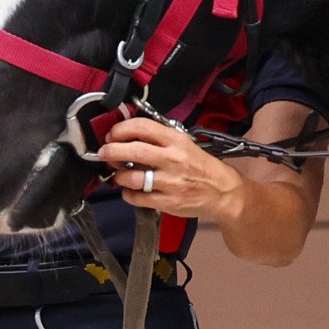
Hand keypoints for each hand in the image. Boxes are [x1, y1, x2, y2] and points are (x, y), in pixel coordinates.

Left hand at [96, 114, 241, 226]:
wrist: (223, 192)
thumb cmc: (201, 167)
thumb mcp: (185, 144)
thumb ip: (160, 139)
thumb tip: (128, 136)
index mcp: (176, 141)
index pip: (142, 127)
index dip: (120, 129)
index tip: (112, 135)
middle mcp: (172, 159)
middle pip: (133, 150)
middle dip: (111, 151)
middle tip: (104, 153)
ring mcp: (170, 182)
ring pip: (131, 177)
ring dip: (118, 176)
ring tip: (119, 176)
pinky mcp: (168, 202)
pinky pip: (137, 198)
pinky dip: (128, 194)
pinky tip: (131, 191)